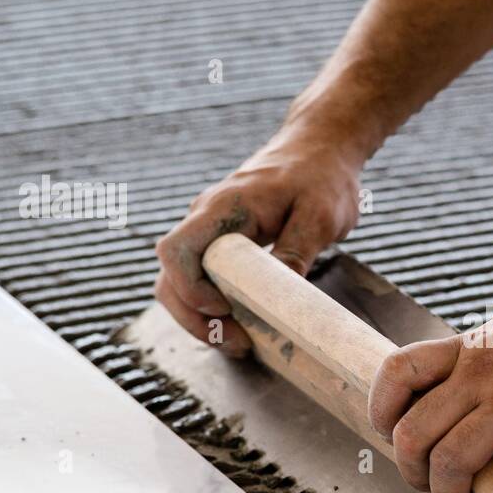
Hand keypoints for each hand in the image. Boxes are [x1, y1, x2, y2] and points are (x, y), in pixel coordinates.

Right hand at [155, 119, 364, 356]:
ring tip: (240, 342)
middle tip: (238, 342)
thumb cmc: (322, 176)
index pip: (177, 251)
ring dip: (201, 318)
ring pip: (180, 283)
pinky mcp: (220, 243)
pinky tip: (241, 324)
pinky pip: (201, 279)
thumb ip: (296, 252)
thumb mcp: (321, 215)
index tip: (225, 309)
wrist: (320, 149)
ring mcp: (209, 231)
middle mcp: (205, 218)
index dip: (191, 289)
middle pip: (170, 276)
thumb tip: (279, 296)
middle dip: (195, 318)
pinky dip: (212, 306)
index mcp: (223, 207)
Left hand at [367, 280, 492, 492]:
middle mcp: (484, 375)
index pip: (397, 373)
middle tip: (443, 492)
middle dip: (417, 479)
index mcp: (472, 350)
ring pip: (453, 465)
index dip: (382, 413)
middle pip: (413, 436)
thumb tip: (472, 402)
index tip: (396, 438)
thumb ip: (488, 367)